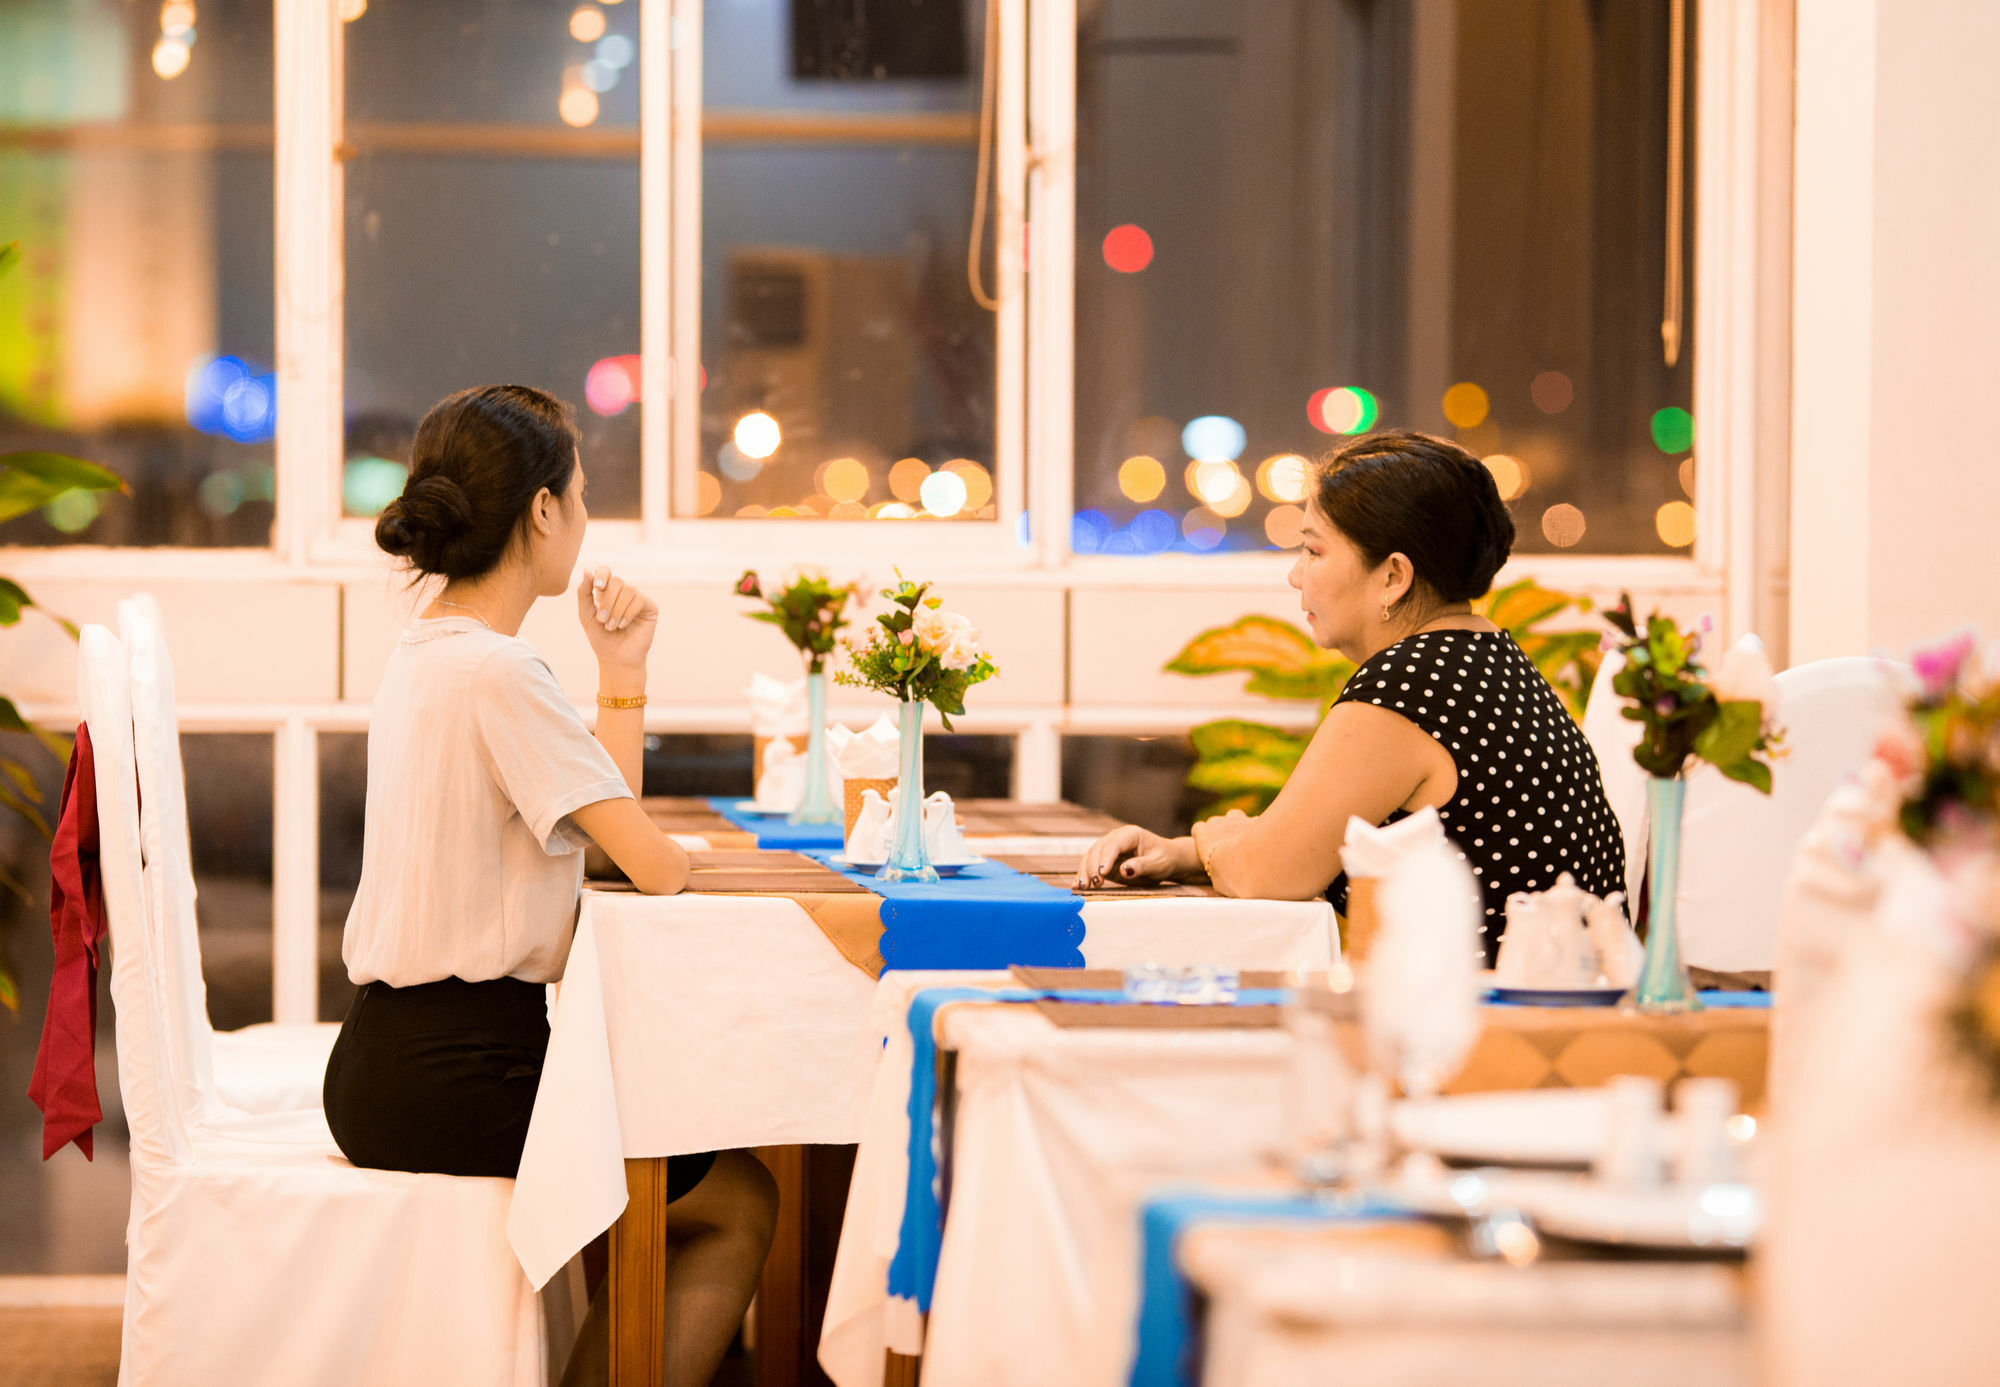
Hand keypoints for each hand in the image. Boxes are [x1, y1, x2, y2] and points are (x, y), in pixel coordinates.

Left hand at [576, 565, 657, 673]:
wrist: (616, 659)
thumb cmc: (601, 638)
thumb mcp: (586, 614)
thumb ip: (584, 593)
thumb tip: (587, 570)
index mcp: (607, 592)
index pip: (606, 571)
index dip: (602, 574)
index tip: (597, 587)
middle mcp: (624, 593)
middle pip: (616, 581)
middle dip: (607, 602)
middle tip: (602, 620)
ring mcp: (638, 599)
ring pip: (628, 590)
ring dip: (616, 610)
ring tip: (612, 626)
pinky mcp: (650, 608)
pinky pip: (639, 600)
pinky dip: (628, 613)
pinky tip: (624, 625)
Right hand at [1074, 825, 1193, 889]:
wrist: (1166, 860)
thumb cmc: (1165, 860)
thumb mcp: (1158, 864)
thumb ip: (1142, 866)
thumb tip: (1124, 870)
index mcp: (1131, 834)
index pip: (1114, 844)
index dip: (1106, 858)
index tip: (1102, 873)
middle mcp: (1116, 838)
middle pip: (1098, 849)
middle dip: (1093, 867)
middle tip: (1093, 884)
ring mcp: (1109, 849)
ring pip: (1090, 857)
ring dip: (1085, 872)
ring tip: (1082, 887)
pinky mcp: (1105, 861)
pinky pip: (1090, 866)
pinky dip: (1083, 875)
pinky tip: (1077, 885)